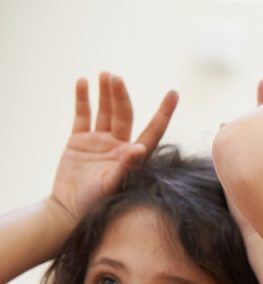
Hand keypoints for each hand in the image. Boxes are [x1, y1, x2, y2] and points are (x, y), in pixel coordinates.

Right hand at [50, 72, 177, 224]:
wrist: (68, 210)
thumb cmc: (95, 203)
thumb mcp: (112, 185)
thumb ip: (125, 167)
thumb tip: (140, 148)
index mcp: (134, 156)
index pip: (153, 129)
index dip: (164, 112)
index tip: (174, 93)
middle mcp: (119, 145)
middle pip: (124, 114)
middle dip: (121, 96)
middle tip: (116, 78)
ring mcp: (99, 141)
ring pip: (105, 111)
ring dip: (106, 93)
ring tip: (106, 74)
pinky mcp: (79, 140)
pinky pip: (82, 115)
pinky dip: (82, 99)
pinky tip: (83, 81)